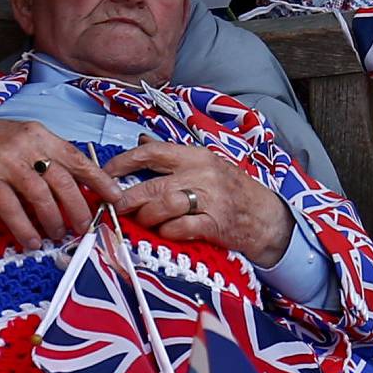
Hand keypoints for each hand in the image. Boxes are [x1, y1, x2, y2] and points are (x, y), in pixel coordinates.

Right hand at [0, 116, 115, 249]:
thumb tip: (79, 187)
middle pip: (63, 181)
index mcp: (41, 135)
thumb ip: (50, 157)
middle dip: (78, 208)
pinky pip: (12, 209)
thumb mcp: (27, 139)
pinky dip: (25, 228)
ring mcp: (7, 164)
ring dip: (54, 220)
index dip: (99, 180)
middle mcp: (27, 147)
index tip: (115, 198)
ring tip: (58, 234)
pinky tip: (31, 240)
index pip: (77, 158)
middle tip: (85, 227)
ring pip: (41, 197)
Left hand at [103, 140, 293, 266]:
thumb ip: (172, 154)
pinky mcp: (215, 224)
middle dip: (128, 198)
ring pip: (164, 206)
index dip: (124, 162)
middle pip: (153, 184)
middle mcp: (202, 174)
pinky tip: (165, 232)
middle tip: (115, 207)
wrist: (267, 216)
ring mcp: (209, 199)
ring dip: (146, 216)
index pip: (152, 152)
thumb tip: (142, 140)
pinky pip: (181, 228)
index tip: (106, 174)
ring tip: (142, 221)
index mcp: (196, 156)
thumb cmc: (232, 190)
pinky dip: (167, 231)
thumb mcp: (205, 164)